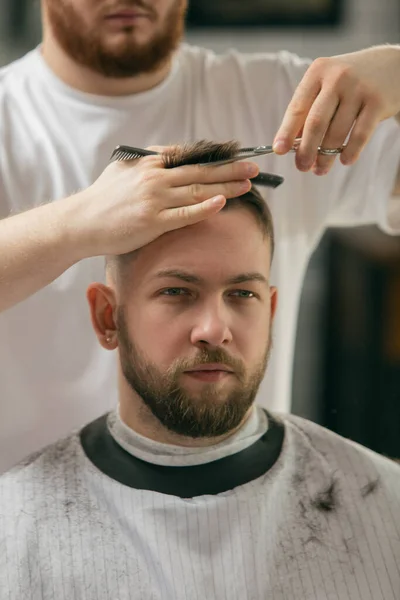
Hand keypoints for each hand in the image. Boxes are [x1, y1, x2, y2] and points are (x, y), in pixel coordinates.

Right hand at [66, 149, 258, 257]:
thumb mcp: (124, 169)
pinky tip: (222, 202)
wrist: (82, 222)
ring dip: (226, 186)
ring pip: (198, 190)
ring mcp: (155, 199)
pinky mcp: (153, 222)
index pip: (190, 155)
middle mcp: (155, 177)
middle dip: (230, 168)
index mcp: (149, 162)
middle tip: (254, 166)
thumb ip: (150, 160)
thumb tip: (174, 154)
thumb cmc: (103, 197)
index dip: (216, 156)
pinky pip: (185, 214)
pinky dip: (204, 207)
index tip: (236, 155)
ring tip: (248, 184)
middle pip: (200, 171)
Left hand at [273, 45, 399, 174]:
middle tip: (301, 167)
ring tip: (321, 169)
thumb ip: (310, 109)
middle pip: (315, 122)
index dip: (286, 131)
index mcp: (318, 72)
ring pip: (337, 132)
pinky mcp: (377, 102)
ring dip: (326, 156)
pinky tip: (345, 161)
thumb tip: (291, 143)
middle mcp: (337, 77)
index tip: (279, 150)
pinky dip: (350, 151)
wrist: (393, 65)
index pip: (297, 107)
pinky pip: (360, 135)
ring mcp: (358, 89)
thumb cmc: (351, 81)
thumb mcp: (328, 85)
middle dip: (306, 150)